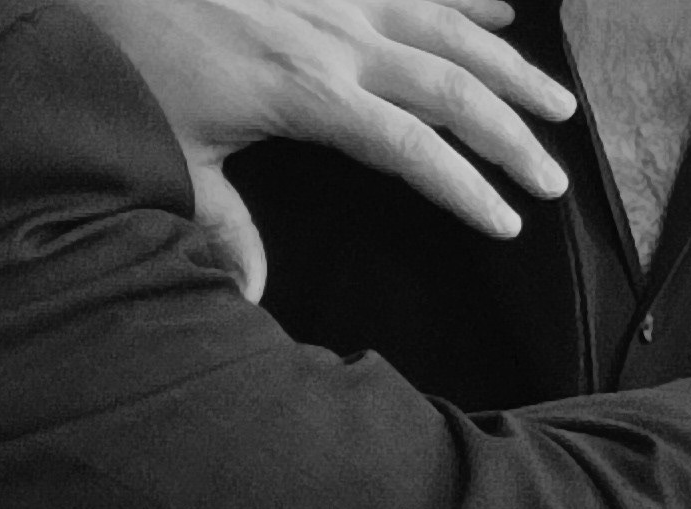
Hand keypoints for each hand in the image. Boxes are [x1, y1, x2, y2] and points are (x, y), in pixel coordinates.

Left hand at [71, 0, 574, 299]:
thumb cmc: (131, 67)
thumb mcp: (173, 160)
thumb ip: (223, 230)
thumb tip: (253, 298)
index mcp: (307, 93)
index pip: (411, 149)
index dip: (466, 188)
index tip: (508, 224)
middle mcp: (337, 36)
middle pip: (449, 88)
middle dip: (511, 135)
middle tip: (557, 178)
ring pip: (446, 27)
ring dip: (508, 65)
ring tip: (559, 100)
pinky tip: (504, 10)